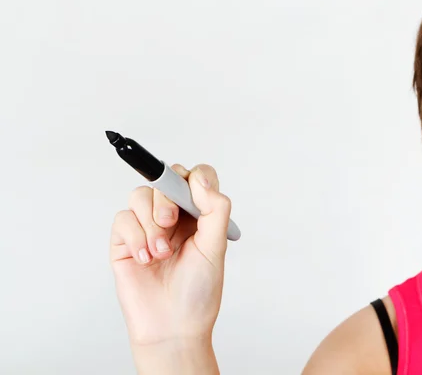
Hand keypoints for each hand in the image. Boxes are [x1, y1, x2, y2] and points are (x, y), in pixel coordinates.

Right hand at [109, 163, 231, 346]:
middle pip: (164, 181)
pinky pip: (122, 219)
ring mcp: (147, 228)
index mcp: (200, 215)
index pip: (195, 177)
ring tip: (160, 253)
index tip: (194, 191)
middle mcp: (174, 217)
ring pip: (140, 196)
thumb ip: (215, 209)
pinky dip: (134, 238)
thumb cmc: (198, 291)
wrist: (172, 326)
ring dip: (149, 223)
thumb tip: (199, 179)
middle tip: (170, 224)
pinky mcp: (125, 242)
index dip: (193, 177)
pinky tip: (145, 260)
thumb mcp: (216, 247)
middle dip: (166, 201)